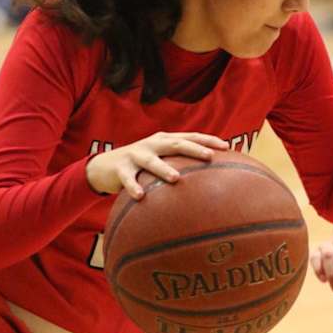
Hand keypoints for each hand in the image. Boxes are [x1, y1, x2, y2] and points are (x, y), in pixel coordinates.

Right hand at [86, 131, 228, 199]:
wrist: (105, 166)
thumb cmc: (141, 164)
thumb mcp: (160, 159)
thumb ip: (180, 163)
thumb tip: (211, 180)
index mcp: (164, 140)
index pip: (190, 136)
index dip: (208, 140)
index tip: (227, 147)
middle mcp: (152, 144)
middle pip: (175, 144)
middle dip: (193, 149)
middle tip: (209, 156)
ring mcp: (135, 155)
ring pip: (151, 161)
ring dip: (164, 168)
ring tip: (176, 178)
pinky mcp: (120, 168)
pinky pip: (128, 178)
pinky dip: (134, 187)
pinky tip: (141, 197)